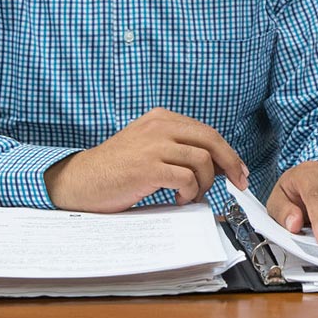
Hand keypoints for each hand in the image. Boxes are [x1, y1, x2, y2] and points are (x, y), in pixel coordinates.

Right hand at [44, 108, 247, 211]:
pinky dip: (190, 192)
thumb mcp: (147, 146)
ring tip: (191, 195)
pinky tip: (179, 199)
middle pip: (211, 140)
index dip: (227, 152)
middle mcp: (159, 126)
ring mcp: (153, 146)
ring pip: (202, 161)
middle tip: (238, 183)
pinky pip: (186, 178)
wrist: (79, 180)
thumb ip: (176, 147)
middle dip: (230, 164)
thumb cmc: (114, 169)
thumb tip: (214, 164)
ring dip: (204, 184)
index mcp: (161, 118)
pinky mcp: (148, 168)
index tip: (238, 170)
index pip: (206, 131)